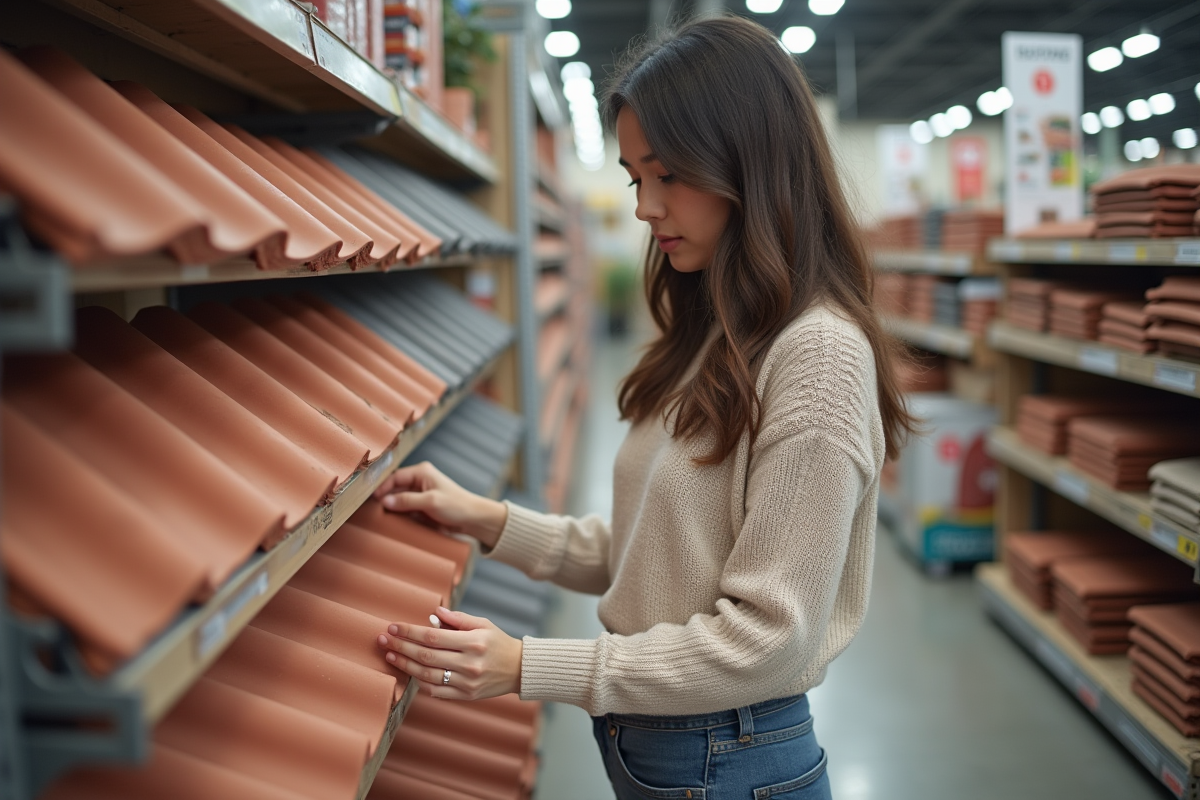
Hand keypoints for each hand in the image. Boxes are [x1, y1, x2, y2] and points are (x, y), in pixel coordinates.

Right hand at [372, 461, 507, 547]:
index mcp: (422, 472)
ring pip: (398, 499)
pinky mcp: (422, 506)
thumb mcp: (431, 502)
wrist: (473, 519)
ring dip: (392, 508)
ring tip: (379, 517)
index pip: (395, 477)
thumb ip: (407, 501)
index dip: (383, 488)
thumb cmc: (457, 506)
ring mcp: (420, 494)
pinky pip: (405, 509)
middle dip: (385, 499)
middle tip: (372, 511)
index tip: (373, 500)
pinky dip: (399, 515)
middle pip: (395, 488)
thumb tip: (385, 501)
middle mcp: (420, 480)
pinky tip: (392, 521)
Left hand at [377, 607, 521, 699]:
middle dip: (401, 647)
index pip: (433, 636)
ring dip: (405, 665)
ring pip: (427, 676)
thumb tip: (434, 612)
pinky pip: (437, 692)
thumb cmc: (499, 642)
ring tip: (391, 656)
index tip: (393, 627)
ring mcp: (467, 683)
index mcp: (473, 642)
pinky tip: (410, 673)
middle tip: (383, 640)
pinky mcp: (466, 696)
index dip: (410, 632)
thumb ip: (458, 619)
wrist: (519, 669)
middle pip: (426, 656)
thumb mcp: (483, 624)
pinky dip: (421, 683)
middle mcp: (469, 664)